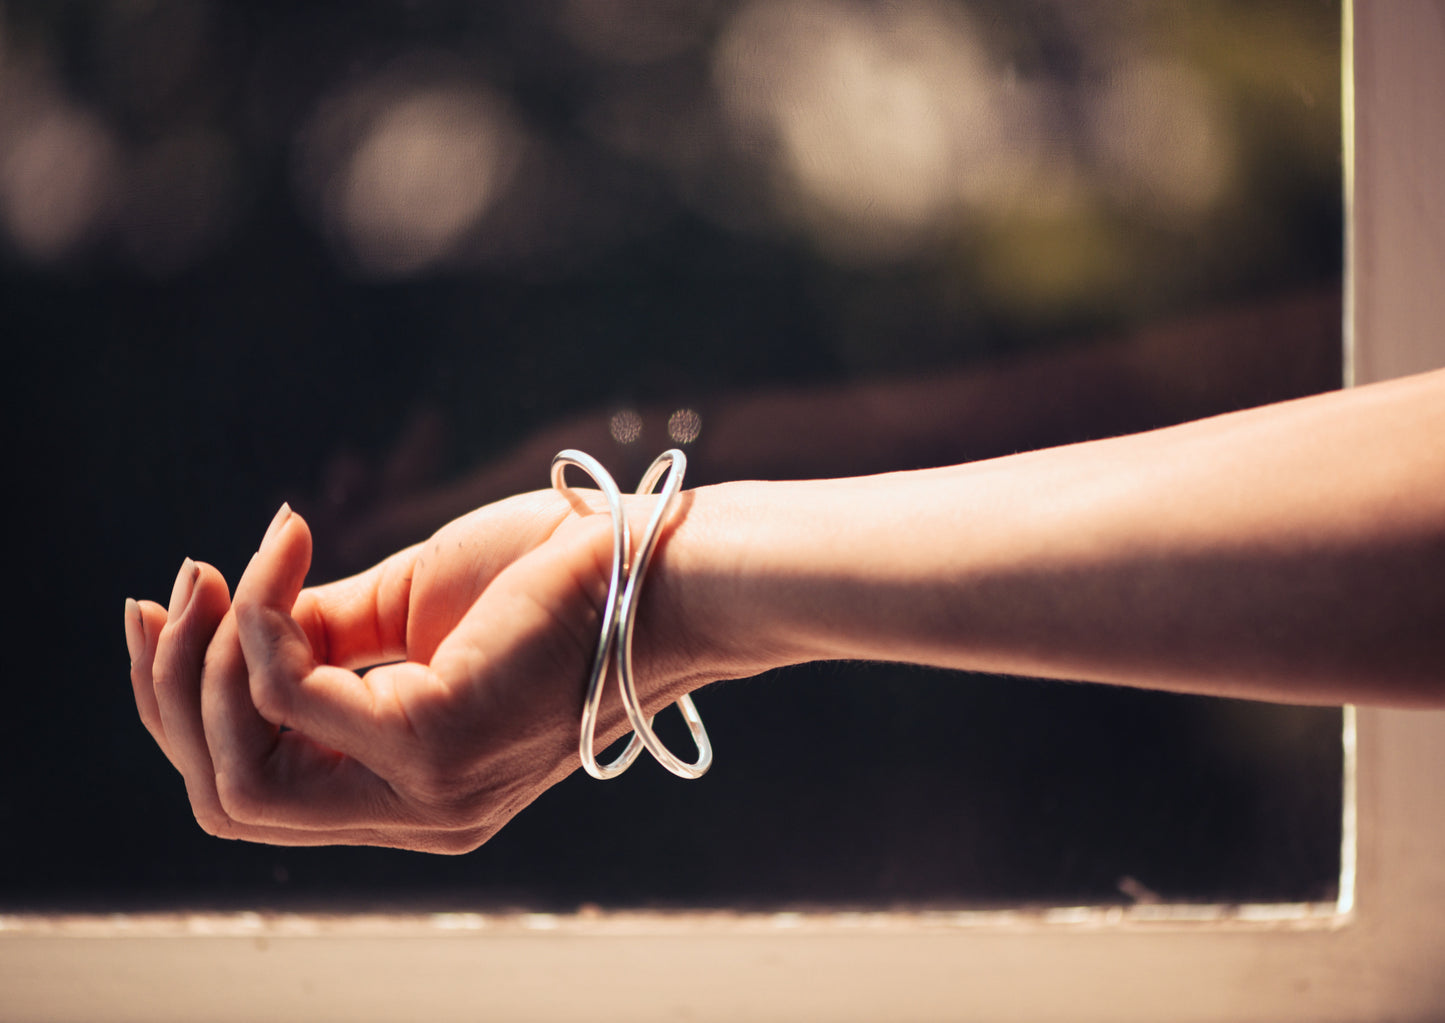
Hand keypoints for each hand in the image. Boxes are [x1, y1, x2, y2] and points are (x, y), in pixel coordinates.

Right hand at [125, 488, 680, 851]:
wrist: (661, 568)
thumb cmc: (556, 577)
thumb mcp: (417, 607)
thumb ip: (327, 633)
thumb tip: (238, 625)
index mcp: (415, 789)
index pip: (261, 789)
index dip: (192, 709)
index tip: (177, 609)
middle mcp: (417, 813)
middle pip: (229, 798)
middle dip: (174, 694)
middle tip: (180, 589)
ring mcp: (425, 791)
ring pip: (242, 773)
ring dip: (206, 660)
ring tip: (226, 570)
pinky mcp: (433, 742)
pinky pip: (291, 699)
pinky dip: (262, 625)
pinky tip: (282, 559)